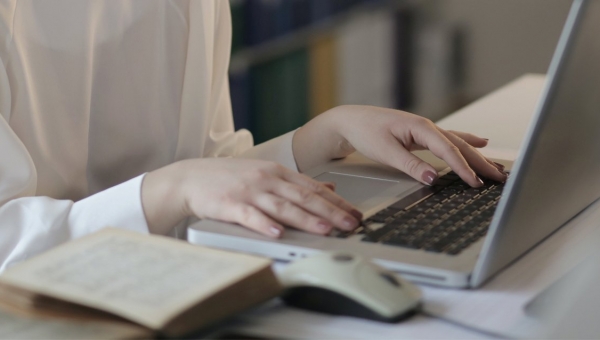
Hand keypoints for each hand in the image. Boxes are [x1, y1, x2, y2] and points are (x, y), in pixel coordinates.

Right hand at [141, 158, 361, 236]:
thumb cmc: (230, 178)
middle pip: (303, 197)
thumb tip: (329, 185)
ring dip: (305, 218)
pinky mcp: (230, 204)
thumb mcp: (266, 173)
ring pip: (282, 206)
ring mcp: (248, 191)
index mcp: (277, 172)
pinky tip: (277, 233)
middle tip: (350, 223)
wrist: (191, 178)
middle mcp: (266, 179)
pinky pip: (250, 216)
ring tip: (324, 229)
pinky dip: (264, 224)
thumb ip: (297, 181)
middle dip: (330, 211)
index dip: (337, 201)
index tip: (355, 213)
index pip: (313, 187)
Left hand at [293, 105, 507, 186]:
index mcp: (420, 127)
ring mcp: (425, 130)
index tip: (475, 183)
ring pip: (457, 143)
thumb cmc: (365, 131)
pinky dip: (465, 142)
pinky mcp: (420, 135)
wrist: (350, 121)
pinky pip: (449, 139)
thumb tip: (433, 178)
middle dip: (480, 162)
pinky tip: (479, 142)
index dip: (463, 168)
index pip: (448, 150)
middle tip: (500, 177)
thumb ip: (410, 165)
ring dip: (477, 155)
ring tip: (496, 166)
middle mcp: (426, 126)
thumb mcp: (386, 151)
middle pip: (459, 146)